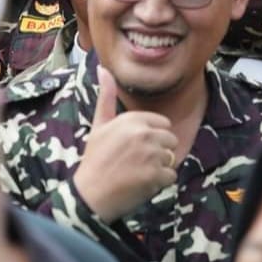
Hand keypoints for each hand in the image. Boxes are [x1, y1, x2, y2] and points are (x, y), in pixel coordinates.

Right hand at [72, 66, 177, 222]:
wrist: (90, 193)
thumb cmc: (95, 158)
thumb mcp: (99, 124)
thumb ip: (106, 96)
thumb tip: (103, 69)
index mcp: (133, 119)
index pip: (163, 124)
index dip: (152, 138)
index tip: (135, 148)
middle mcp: (144, 134)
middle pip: (171, 141)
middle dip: (159, 152)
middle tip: (136, 162)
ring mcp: (151, 154)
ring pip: (171, 158)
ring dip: (159, 168)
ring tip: (138, 172)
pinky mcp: (156, 175)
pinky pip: (171, 176)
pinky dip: (160, 183)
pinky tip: (142, 183)